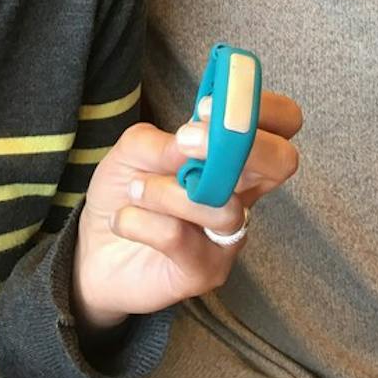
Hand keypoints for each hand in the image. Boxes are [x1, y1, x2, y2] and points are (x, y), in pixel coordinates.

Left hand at [71, 90, 301, 332]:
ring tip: (134, 191)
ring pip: (222, 206)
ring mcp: (229, 236)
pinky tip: (123, 219)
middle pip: (283, 161)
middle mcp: (242, 193)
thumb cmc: (125, 192)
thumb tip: (190, 141)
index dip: (263, 107)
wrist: (94, 250)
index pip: (283, 122)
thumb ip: (163, 141)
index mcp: (233, 156)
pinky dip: (139, 220)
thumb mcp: (134, 150)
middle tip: (185, 140)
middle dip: (243, 145)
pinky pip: (178, 237)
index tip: (207, 106)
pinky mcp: (205, 271)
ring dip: (165, 191)